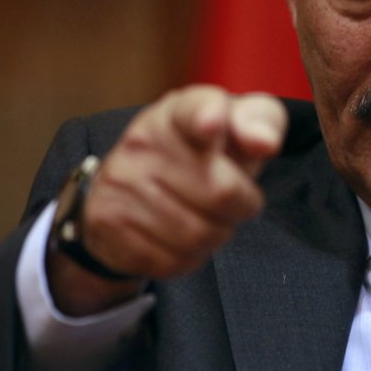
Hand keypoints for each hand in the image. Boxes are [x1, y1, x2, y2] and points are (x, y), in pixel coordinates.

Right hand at [47, 86, 286, 314]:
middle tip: (234, 202)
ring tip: (207, 217)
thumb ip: (261, 123)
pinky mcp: (107, 221)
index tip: (213, 123)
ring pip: (196, 235)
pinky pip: (170, 261)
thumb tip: (263, 143)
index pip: (194, 109)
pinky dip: (188, 257)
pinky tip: (181, 236)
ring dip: (215, 235)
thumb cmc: (203, 151)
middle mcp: (143, 140)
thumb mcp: (236, 126)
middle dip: (240, 206)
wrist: (133, 180)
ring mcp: (121, 181)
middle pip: (219, 192)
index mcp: (180, 111)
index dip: (207, 116)